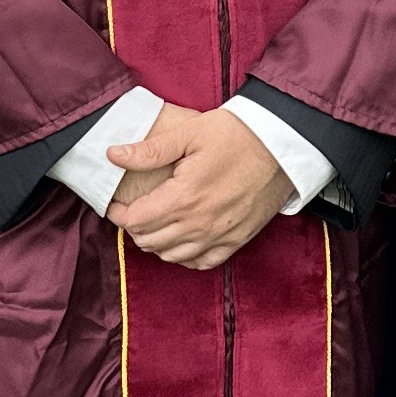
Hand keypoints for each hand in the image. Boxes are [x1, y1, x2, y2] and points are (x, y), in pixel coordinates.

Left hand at [107, 102, 292, 270]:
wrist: (282, 145)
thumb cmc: (237, 135)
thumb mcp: (189, 134)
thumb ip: (149, 150)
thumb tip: (113, 155)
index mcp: (184, 197)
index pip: (137, 220)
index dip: (118, 214)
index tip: (114, 205)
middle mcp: (200, 223)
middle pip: (150, 241)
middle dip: (134, 228)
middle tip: (132, 211)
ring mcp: (220, 235)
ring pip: (173, 256)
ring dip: (156, 243)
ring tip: (153, 225)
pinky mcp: (237, 239)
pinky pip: (203, 262)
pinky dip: (185, 257)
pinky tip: (181, 242)